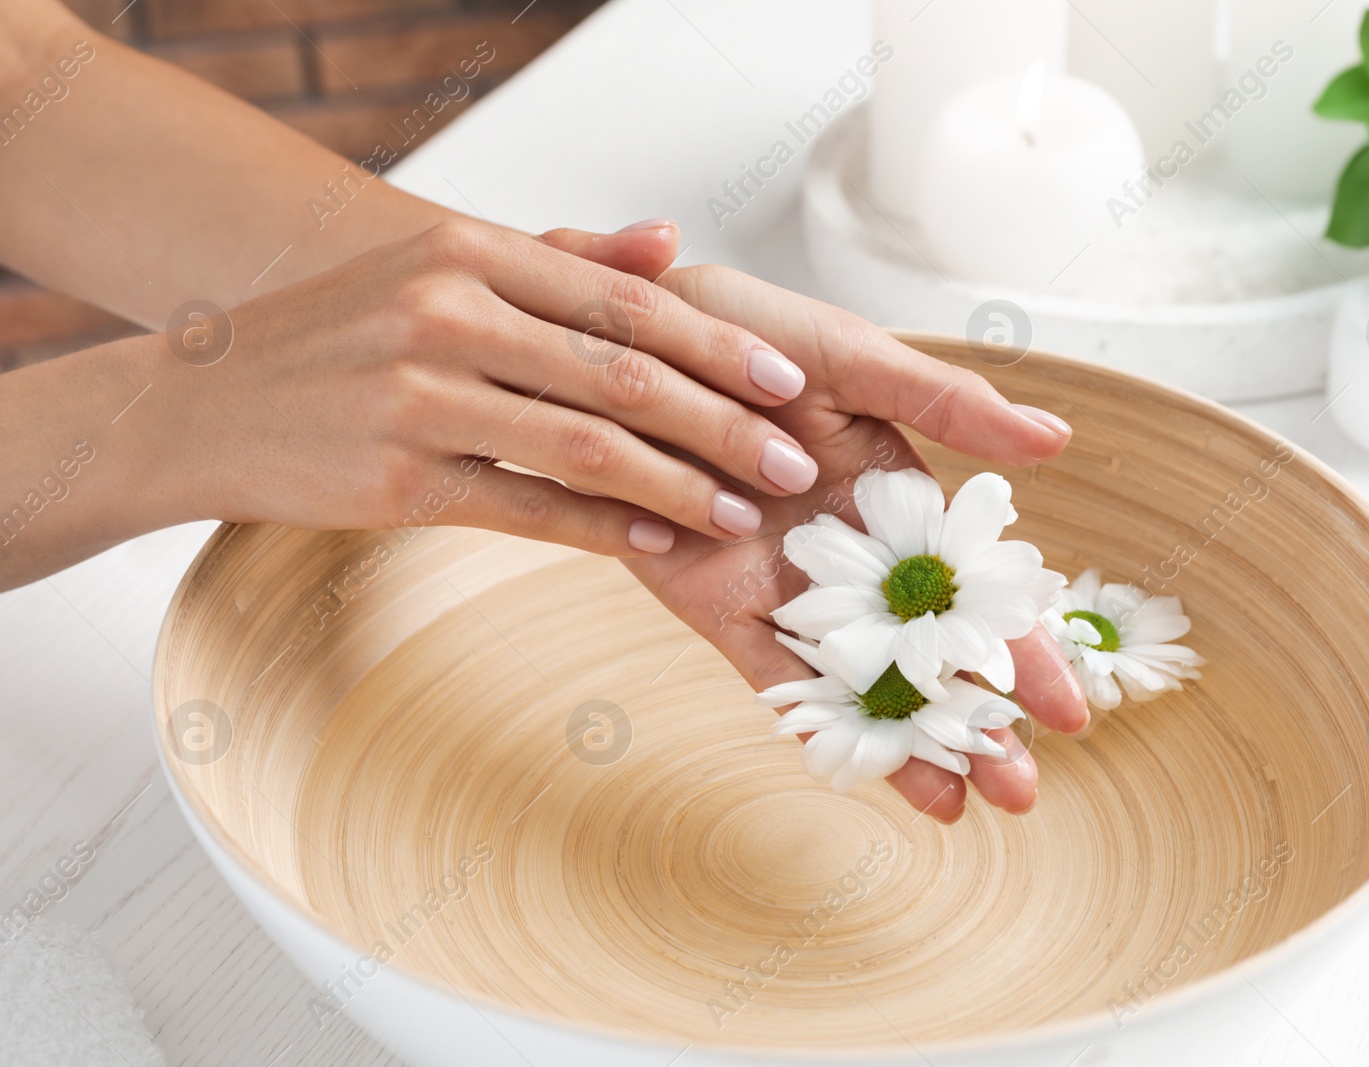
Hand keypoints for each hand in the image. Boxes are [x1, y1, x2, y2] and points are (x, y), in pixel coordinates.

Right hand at [145, 219, 824, 554]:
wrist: (203, 400)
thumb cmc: (344, 334)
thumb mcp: (443, 270)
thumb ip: (562, 258)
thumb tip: (671, 241)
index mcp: (470, 251)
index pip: (628, 301)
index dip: (722, 346)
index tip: (791, 384)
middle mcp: (447, 313)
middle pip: (624, 373)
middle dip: (727, 424)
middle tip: (798, 464)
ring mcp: (418, 398)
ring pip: (588, 446)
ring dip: (683, 486)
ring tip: (748, 513)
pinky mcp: (396, 481)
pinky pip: (529, 508)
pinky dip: (606, 529)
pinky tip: (663, 543)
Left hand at [542, 230, 1090, 821]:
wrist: (636, 342)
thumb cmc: (752, 335)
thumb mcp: (858, 359)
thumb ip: (948, 403)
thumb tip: (1055, 441)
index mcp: (901, 501)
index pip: (978, 593)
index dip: (1025, 653)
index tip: (1070, 714)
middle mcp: (854, 556)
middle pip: (928, 655)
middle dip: (976, 724)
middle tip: (1023, 791)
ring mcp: (790, 589)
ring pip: (860, 681)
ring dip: (908, 743)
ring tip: (962, 804)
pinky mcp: (720, 606)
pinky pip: (773, 675)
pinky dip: (816, 724)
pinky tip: (863, 774)